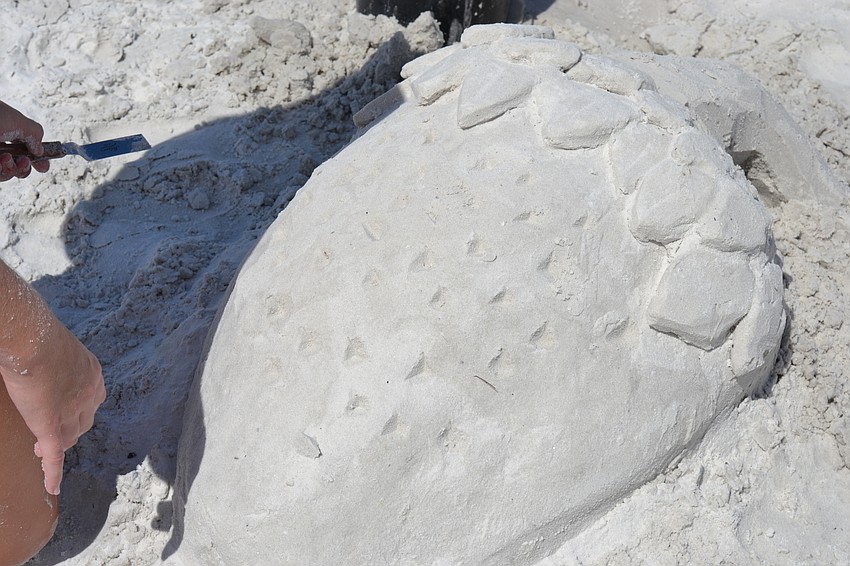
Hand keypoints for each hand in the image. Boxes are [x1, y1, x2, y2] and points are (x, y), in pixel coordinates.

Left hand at [0, 100, 50, 181]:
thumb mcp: (17, 120)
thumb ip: (34, 133)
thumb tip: (39, 150)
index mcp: (5, 132)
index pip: (24, 150)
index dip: (37, 160)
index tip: (43, 166)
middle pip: (16, 166)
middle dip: (24, 168)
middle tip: (24, 161)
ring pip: (5, 173)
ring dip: (12, 169)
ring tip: (7, 158)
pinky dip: (3, 169)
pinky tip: (2, 159)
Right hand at [0, 262, 104, 495]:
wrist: (32, 338)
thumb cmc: (37, 333)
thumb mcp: (54, 346)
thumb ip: (53, 359)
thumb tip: (38, 355)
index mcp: (92, 373)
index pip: (92, 400)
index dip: (80, 411)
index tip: (67, 414)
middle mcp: (89, 394)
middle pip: (83, 422)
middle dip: (70, 430)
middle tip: (52, 436)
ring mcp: (72, 411)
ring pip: (69, 438)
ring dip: (57, 446)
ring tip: (41, 451)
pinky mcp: (52, 425)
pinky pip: (55, 454)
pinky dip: (54, 472)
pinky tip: (53, 487)